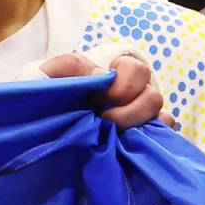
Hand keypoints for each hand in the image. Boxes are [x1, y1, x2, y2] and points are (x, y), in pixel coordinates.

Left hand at [38, 52, 171, 129]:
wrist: (38, 131)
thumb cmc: (44, 97)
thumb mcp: (44, 75)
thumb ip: (68, 65)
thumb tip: (101, 75)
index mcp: (110, 71)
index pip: (133, 68)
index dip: (120, 85)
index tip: (97, 100)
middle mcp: (129, 89)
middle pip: (151, 92)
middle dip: (127, 107)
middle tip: (103, 118)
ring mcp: (138, 111)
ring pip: (158, 110)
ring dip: (135, 121)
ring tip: (110, 131)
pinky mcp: (143, 132)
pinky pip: (165, 128)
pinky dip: (153, 133)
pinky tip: (129, 139)